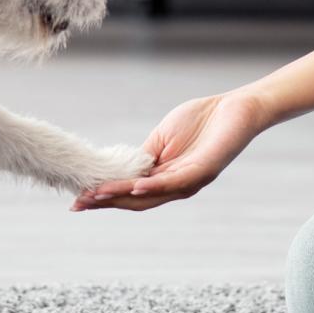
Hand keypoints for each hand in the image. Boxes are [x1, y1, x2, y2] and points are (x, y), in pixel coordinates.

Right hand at [72, 89, 268, 210]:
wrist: (235, 108)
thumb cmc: (201, 120)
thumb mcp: (161, 139)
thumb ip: (143, 156)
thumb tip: (118, 169)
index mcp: (165, 178)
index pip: (129, 193)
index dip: (103, 197)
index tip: (78, 200)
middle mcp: (177, 186)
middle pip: (135, 201)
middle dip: (105, 202)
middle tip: (79, 204)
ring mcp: (190, 180)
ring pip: (149, 195)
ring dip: (121, 197)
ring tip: (97, 196)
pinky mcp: (203, 170)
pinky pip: (173, 182)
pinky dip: (151, 186)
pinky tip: (133, 187)